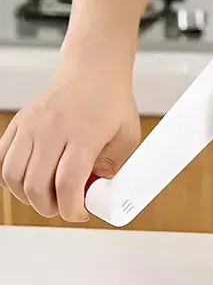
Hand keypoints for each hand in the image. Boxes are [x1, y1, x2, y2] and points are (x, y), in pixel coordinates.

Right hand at [0, 65, 140, 221]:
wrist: (93, 71)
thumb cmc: (111, 101)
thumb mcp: (127, 137)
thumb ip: (113, 167)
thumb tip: (96, 193)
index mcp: (83, 135)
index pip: (68, 183)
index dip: (71, 208)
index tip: (80, 213)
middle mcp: (52, 130)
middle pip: (35, 185)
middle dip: (50, 208)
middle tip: (65, 207)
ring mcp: (31, 126)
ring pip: (12, 176)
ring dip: (28, 196)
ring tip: (48, 196)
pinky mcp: (18, 123)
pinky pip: (0, 159)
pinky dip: (10, 178)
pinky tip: (29, 180)